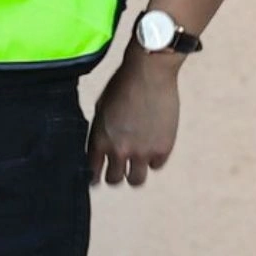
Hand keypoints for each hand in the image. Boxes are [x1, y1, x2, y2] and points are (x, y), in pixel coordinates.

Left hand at [88, 48, 182, 186]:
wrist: (148, 75)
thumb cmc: (121, 86)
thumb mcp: (101, 109)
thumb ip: (101, 131)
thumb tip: (101, 146)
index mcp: (99, 139)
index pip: (92, 170)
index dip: (93, 176)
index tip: (95, 178)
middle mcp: (119, 150)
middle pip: (114, 179)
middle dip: (113, 176)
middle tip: (116, 172)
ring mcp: (142, 152)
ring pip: (136, 180)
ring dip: (134, 175)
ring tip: (134, 168)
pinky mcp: (163, 149)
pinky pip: (156, 166)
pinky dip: (153, 160)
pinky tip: (151, 149)